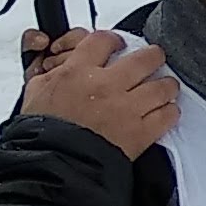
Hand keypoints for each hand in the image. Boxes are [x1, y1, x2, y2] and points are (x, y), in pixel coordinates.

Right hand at [17, 31, 178, 159]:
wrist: (51, 166)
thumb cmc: (40, 134)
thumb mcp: (36, 93)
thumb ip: (53, 75)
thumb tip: (59, 67)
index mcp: (78, 72)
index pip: (104, 40)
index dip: (115, 39)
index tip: (118, 44)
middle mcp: (107, 85)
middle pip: (146, 58)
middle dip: (153, 57)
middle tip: (153, 60)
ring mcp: (127, 108)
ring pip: (163, 86)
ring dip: (166, 85)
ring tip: (164, 87)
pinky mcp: (140, 133)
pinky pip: (168, 115)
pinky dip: (169, 112)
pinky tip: (164, 112)